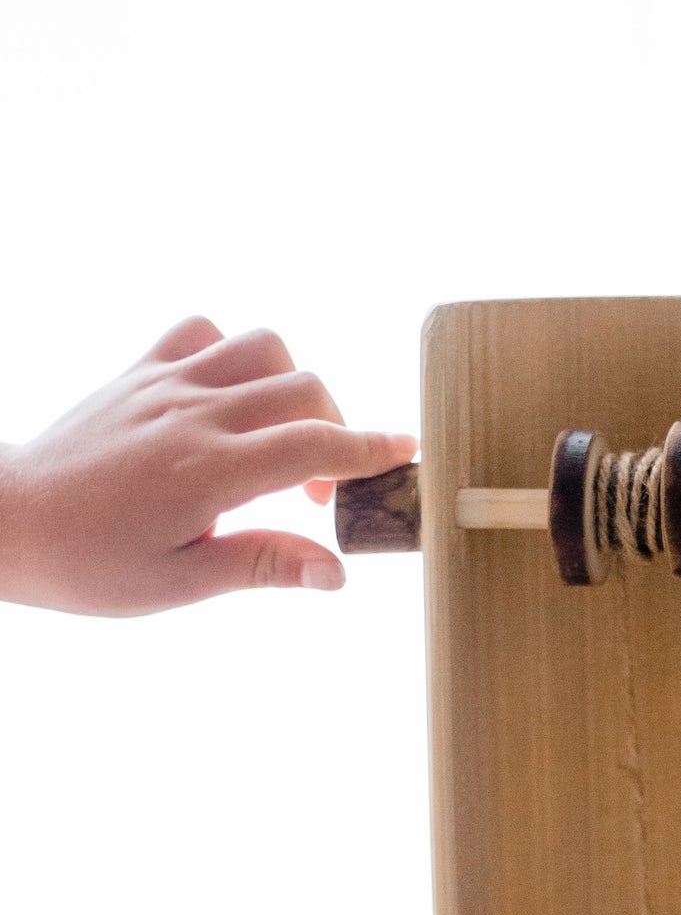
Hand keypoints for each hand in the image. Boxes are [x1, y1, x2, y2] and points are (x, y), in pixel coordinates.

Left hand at [0, 317, 415, 614]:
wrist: (9, 520)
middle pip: (303, 390)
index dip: (371, 450)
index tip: (407, 455)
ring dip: (291, 385)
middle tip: (316, 490)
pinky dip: (231, 354)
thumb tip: (336, 572)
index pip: (314, 445)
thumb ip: (263, 564)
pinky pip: (202, 331)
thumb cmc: (89, 563)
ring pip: (261, 346)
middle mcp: (192, 414)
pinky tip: (229, 399)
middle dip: (336, 432)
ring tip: (277, 436)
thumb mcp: (180, 582)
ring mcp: (165, 383)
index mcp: (207, 471)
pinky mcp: (140, 370)